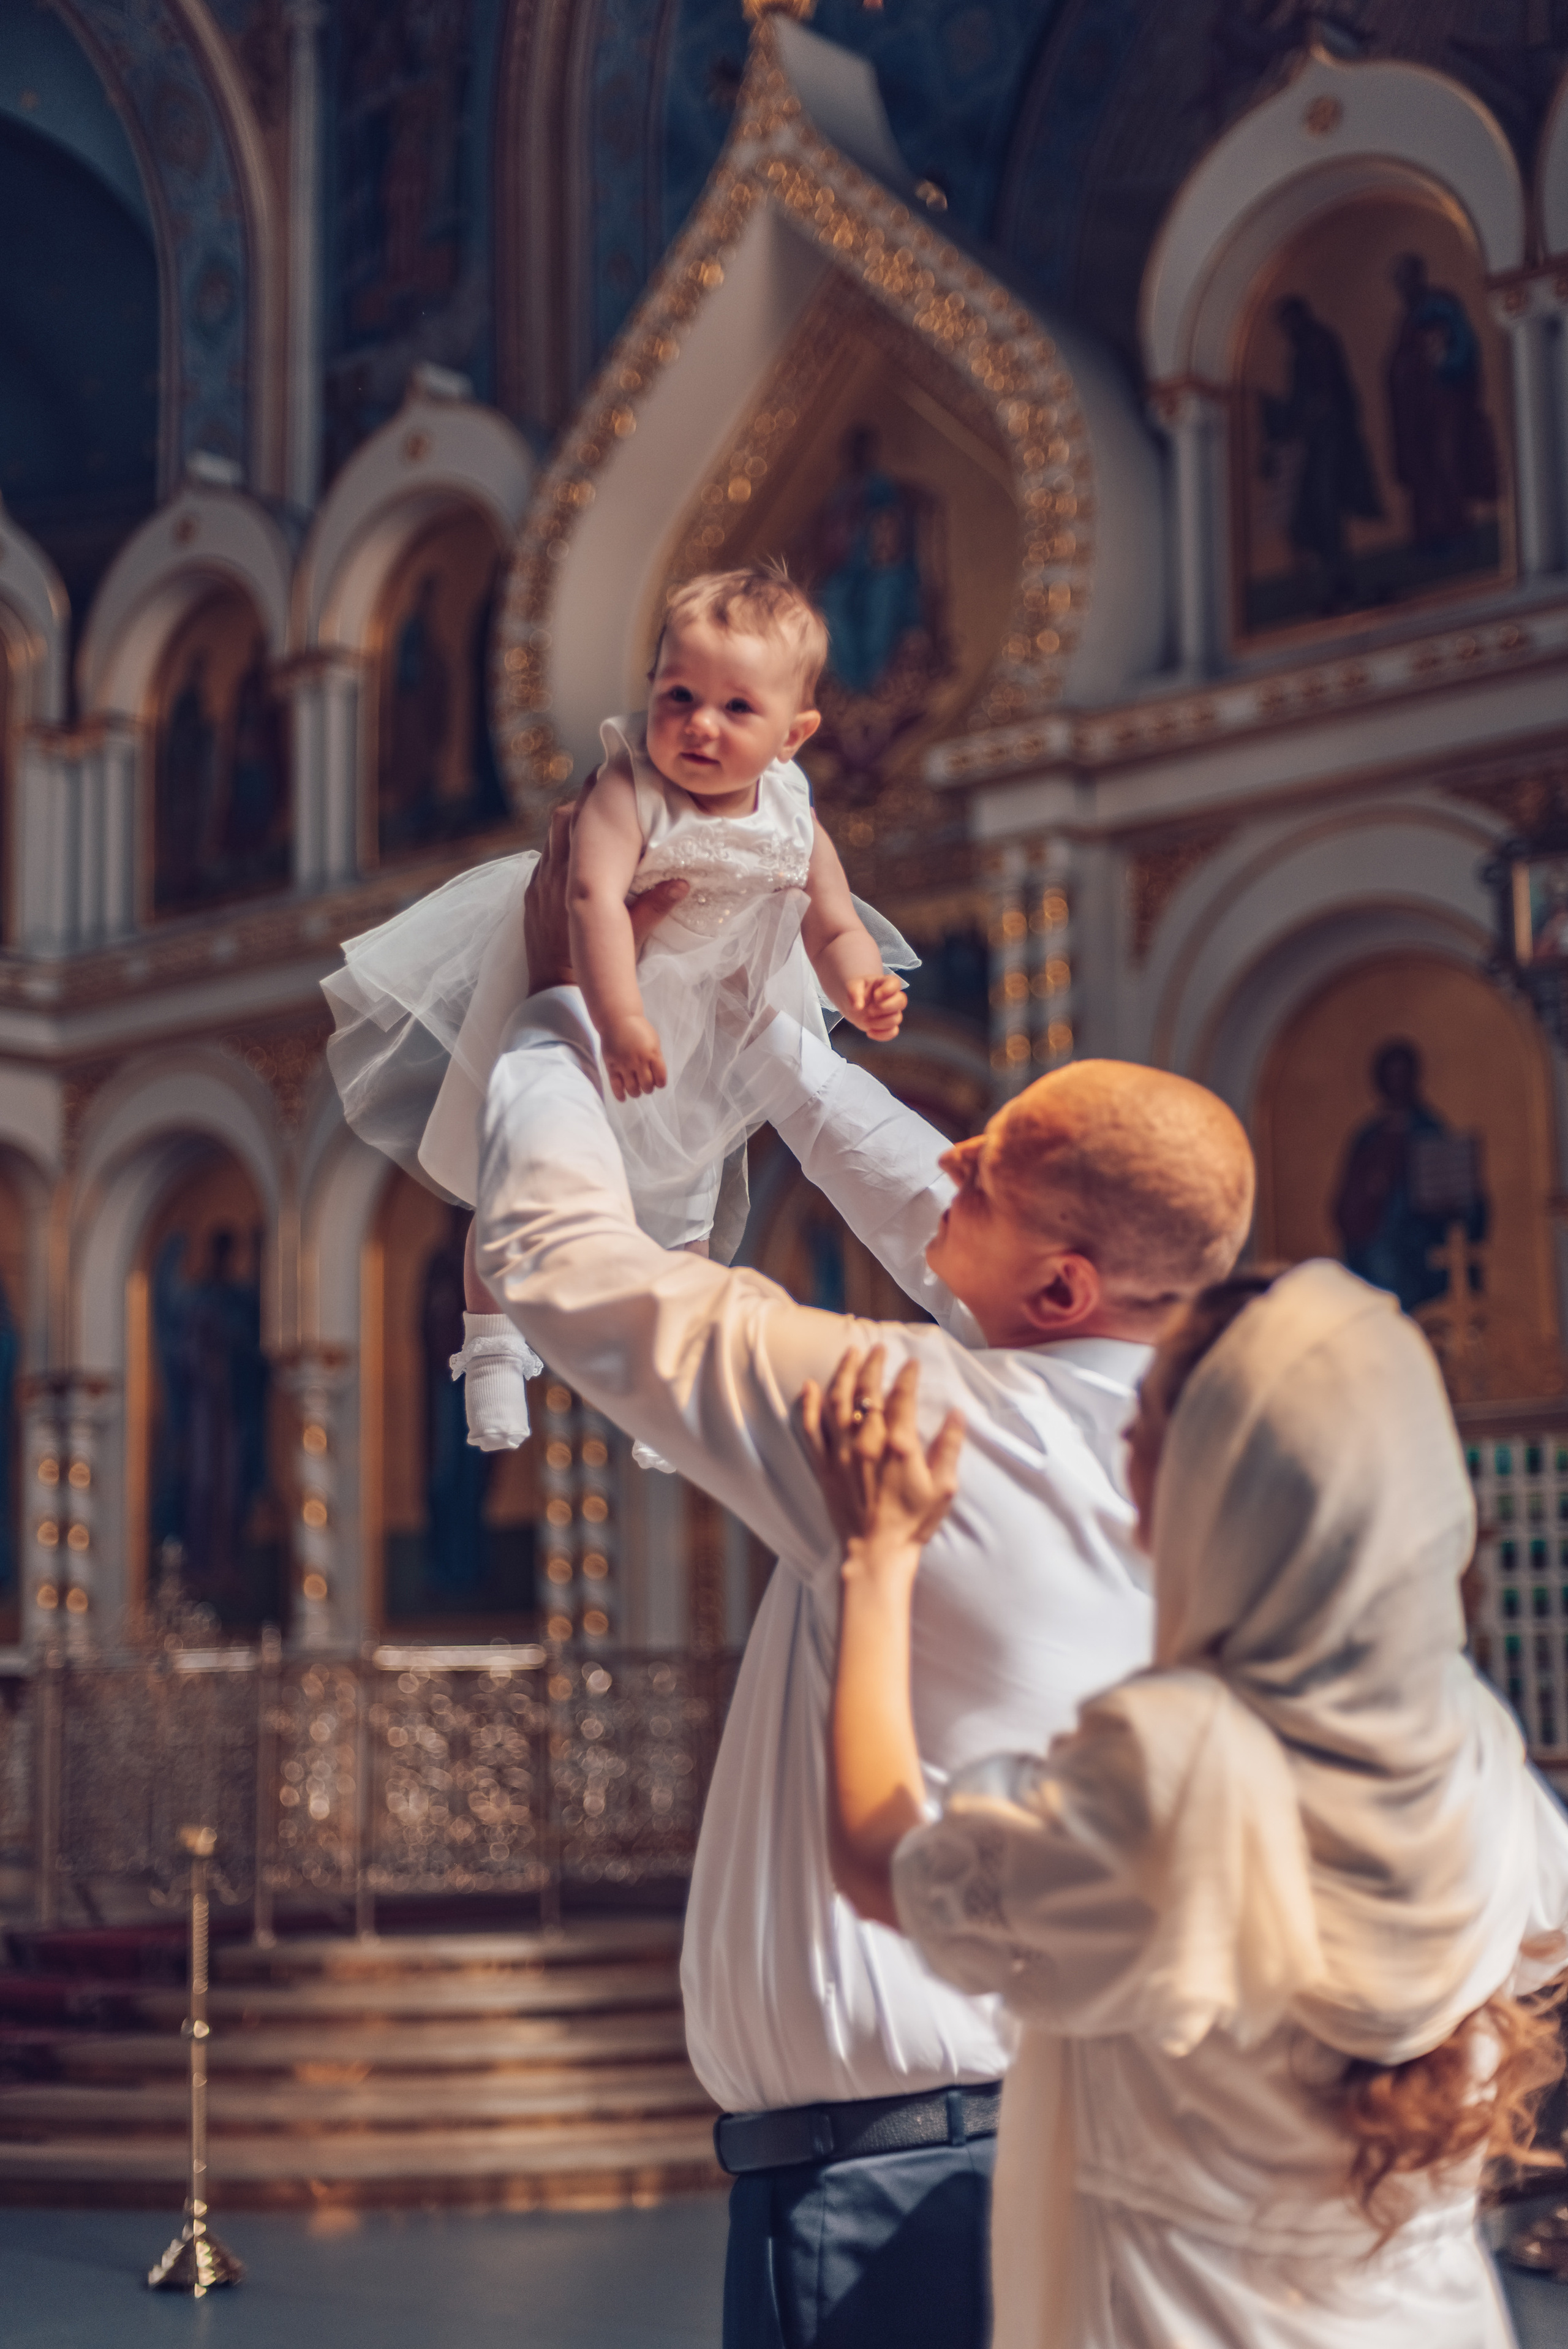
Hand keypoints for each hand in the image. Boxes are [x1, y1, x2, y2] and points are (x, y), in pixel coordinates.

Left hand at [522, 785, 690, 991]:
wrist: (555, 989)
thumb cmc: (592, 964)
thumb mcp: (630, 936)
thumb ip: (654, 907)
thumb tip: (682, 883)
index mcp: (575, 879)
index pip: (579, 824)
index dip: (593, 801)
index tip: (610, 785)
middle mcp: (552, 874)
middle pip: (561, 821)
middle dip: (580, 805)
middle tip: (603, 794)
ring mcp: (539, 883)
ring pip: (551, 838)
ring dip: (570, 825)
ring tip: (591, 818)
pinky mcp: (532, 895)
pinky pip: (543, 859)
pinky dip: (559, 848)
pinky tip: (576, 851)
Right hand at [603, 1013, 666, 1101]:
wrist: (617, 1019)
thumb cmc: (638, 1029)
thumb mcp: (654, 1041)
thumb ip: (656, 1058)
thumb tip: (657, 1076)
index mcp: (652, 1054)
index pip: (661, 1079)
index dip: (660, 1083)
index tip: (658, 1082)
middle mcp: (639, 1061)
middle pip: (647, 1086)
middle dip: (648, 1088)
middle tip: (646, 1085)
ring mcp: (624, 1065)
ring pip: (633, 1089)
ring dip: (636, 1093)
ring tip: (636, 1090)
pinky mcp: (612, 1066)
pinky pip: (616, 1086)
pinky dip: (620, 1095)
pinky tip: (623, 1098)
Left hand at [800, 1345, 963, 1556]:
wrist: (875, 1553)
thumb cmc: (912, 1523)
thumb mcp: (943, 1488)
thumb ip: (949, 1448)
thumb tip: (957, 1414)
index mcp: (898, 1446)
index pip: (901, 1398)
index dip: (906, 1375)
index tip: (911, 1362)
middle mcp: (866, 1443)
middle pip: (866, 1392)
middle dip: (873, 1364)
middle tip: (879, 1348)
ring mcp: (841, 1453)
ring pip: (836, 1402)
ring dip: (843, 1373)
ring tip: (850, 1353)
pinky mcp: (824, 1466)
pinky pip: (811, 1429)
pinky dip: (809, 1405)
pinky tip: (810, 1386)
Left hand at [843, 972, 905, 1041]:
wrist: (856, 1004)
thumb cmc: (857, 992)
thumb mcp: (852, 987)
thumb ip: (854, 993)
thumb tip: (858, 1007)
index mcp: (885, 983)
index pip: (895, 983)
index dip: (888, 990)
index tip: (875, 995)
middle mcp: (893, 997)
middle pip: (902, 1001)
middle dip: (885, 1008)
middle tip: (869, 1010)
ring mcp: (893, 1012)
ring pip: (897, 1019)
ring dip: (880, 1023)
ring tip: (865, 1021)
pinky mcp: (889, 1025)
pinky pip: (893, 1032)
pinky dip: (881, 1035)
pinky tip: (869, 1032)